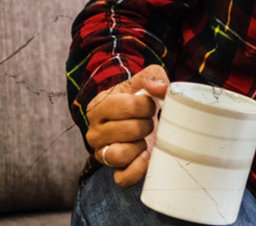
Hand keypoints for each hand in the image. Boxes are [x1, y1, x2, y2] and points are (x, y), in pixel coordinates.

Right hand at [84, 64, 169, 186]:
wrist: (138, 118)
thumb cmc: (139, 98)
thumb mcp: (144, 80)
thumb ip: (153, 76)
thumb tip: (161, 89)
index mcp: (98, 107)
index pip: (126, 106)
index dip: (146, 105)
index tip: (150, 104)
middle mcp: (94, 132)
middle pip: (127, 130)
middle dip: (146, 124)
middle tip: (148, 121)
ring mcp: (102, 153)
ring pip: (119, 155)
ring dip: (140, 146)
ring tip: (144, 138)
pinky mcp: (114, 170)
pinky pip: (122, 178)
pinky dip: (137, 169)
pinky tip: (146, 156)